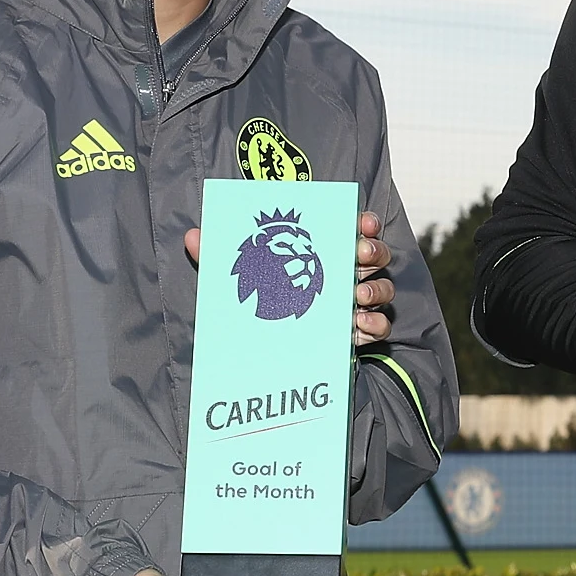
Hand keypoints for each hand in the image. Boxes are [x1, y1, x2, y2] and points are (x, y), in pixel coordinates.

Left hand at [182, 211, 394, 346]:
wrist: (264, 352)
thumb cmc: (257, 302)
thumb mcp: (235, 279)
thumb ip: (216, 257)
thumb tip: (192, 236)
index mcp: (322, 252)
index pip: (353, 229)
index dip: (364, 222)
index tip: (361, 222)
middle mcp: (345, 274)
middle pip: (375, 255)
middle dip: (373, 251)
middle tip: (359, 254)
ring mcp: (354, 304)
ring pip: (383, 289)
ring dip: (376, 289)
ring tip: (357, 296)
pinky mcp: (357, 333)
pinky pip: (380, 326)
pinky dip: (375, 324)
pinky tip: (359, 326)